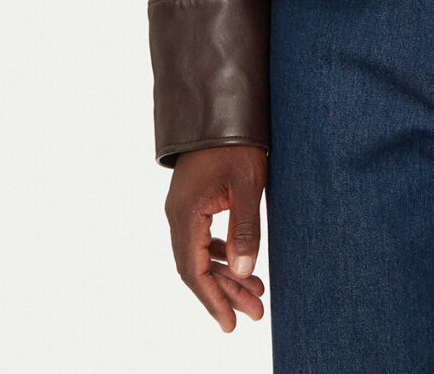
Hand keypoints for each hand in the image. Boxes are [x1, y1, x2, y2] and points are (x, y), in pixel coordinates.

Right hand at [165, 143, 267, 331]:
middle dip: (226, 292)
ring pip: (201, 254)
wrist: (221, 108)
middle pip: (198, 267)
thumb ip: (244, 229)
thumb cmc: (236, 144)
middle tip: (256, 312)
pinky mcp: (193, 201)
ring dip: (227, 274)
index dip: (212, 300)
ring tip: (256, 293)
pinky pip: (203, 238)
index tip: (230, 324)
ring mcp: (183, 208)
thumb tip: (244, 272)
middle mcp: (178, 215)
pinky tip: (240, 264)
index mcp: (185, 215)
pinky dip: (222, 254)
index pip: (194, 271)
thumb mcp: (247, 185)